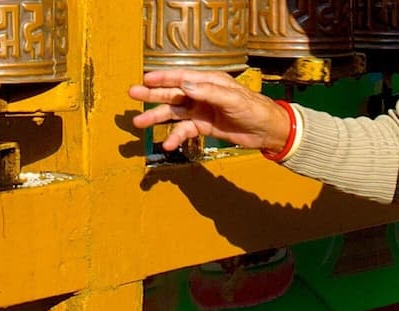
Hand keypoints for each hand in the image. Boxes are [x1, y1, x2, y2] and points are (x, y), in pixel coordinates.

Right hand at [128, 70, 292, 152]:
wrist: (266, 131)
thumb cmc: (254, 109)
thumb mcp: (233, 99)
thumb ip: (209, 92)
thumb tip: (186, 85)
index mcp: (209, 82)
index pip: (181, 78)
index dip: (162, 78)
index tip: (145, 79)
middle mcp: (201, 94)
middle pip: (172, 93)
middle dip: (151, 95)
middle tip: (132, 94)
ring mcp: (200, 111)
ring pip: (173, 113)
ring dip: (156, 117)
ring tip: (138, 123)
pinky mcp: (203, 126)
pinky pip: (184, 131)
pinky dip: (175, 137)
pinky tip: (167, 144)